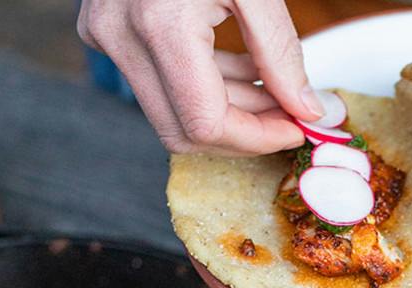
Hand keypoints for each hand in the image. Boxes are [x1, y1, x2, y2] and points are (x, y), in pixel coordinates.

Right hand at [78, 0, 323, 154]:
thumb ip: (280, 53)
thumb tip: (305, 110)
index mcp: (158, 23)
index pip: (206, 123)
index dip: (256, 139)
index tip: (296, 129)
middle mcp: (120, 36)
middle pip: (184, 130)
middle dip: (243, 133)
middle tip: (289, 118)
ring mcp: (105, 33)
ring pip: (172, 113)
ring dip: (229, 112)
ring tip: (275, 92)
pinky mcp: (105, 28)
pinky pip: (160, 83)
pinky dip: (207, 87)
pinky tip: (245, 73)